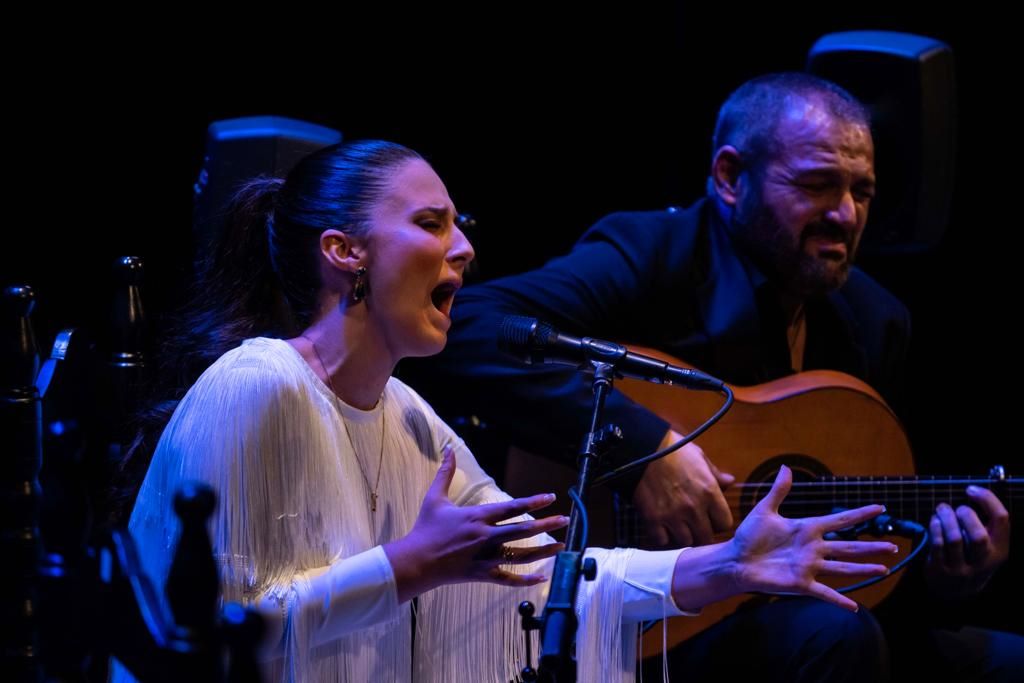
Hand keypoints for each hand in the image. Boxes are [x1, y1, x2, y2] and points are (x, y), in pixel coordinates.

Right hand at [384, 446, 567, 602]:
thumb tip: (448, 448)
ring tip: (561, 546)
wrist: (416, 561)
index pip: (511, 507)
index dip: (533, 502)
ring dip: (543, 551)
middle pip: (522, 531)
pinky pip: (508, 578)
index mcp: (477, 517)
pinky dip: (526, 579)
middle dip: (546, 524)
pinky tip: (541, 576)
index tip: (550, 497)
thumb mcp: (435, 498)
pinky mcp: (482, 574)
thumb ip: (445, 472)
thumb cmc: (426, 529)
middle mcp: (485, 537)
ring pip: (521, 555)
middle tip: (565, 520)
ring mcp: (486, 557)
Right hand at [632, 430, 733, 546]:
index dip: (718, 522)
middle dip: (701, 532)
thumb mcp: (699, 457)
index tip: (711, 518)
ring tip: (677, 526)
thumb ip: (715, 474)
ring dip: (682, 535)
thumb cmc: (673, 449)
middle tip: (694, 525)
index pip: (725, 523)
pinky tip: (661, 526)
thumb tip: (730, 481)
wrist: (641, 448)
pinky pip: (661, 540)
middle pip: (706, 538)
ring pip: (685, 542)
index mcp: (709, 492)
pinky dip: (661, 536)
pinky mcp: (653, 519)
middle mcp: (694, 507)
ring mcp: (673, 515)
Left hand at [728, 465, 894, 611]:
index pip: (839, 520)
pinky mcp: (801, 583)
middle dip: (871, 547)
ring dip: (863, 569)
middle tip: (894, 547)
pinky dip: (839, 600)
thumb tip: (786, 467)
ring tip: (884, 569)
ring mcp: (809, 567)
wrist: (736, 560)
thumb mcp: (765, 510)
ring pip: (843, 568)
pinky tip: (854, 606)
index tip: (880, 507)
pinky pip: (824, 592)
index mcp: (807, 529)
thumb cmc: (749, 536)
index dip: (859, 514)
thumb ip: (779, 490)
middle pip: (848, 546)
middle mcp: (814, 548)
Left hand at [925, 486, 1009, 599]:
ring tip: (941, 509)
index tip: (971, 490)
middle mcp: (984, 561)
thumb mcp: (988, 545)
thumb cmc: (971, 556)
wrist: (956, 591)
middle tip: (956, 508)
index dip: (987, 499)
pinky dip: (935, 528)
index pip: (1001, 519)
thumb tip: (974, 492)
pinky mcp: (941, 570)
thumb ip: (986, 524)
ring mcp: (962, 568)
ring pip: (955, 539)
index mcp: (1000, 549)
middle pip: (978, 535)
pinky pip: (937, 545)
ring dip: (946, 518)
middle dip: (965, 514)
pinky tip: (934, 521)